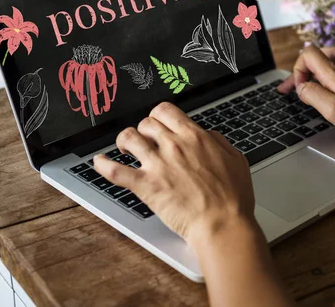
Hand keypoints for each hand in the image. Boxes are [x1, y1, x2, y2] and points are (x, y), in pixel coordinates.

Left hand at [93, 102, 257, 249]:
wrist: (222, 223)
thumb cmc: (232, 197)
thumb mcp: (235, 159)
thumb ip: (218, 142)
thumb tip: (208, 135)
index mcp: (195, 137)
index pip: (166, 111)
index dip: (158, 116)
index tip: (157, 123)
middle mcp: (174, 145)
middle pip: (146, 122)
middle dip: (143, 129)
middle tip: (144, 139)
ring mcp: (158, 164)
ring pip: (129, 138)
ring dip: (124, 141)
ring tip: (125, 148)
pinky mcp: (146, 186)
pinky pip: (116, 171)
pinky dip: (103, 165)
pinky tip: (99, 162)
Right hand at [278, 31, 334, 143]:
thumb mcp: (334, 112)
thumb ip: (313, 95)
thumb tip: (302, 86)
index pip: (308, 55)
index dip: (298, 70)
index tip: (301, 88)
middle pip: (320, 56)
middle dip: (306, 69)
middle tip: (301, 88)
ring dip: (322, 59)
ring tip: (315, 71)